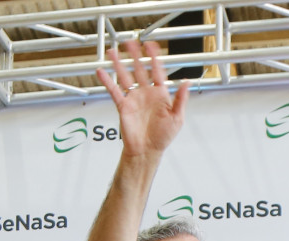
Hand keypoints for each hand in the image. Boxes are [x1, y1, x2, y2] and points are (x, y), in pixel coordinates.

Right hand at [96, 40, 189, 158]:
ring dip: (119, 64)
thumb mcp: (177, 118)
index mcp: (160, 95)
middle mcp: (146, 94)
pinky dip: (107, 82)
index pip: (158, 71)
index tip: (151, 46)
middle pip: (140, 70)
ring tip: (113, 52)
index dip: (155, 58)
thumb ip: (180, 100)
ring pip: (125, 77)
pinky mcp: (124, 106)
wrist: (147, 151)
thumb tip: (186, 84)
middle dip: (135, 56)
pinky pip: (114, 91)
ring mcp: (134, 99)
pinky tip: (102, 72)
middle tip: (130, 43)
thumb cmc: (163, 137)